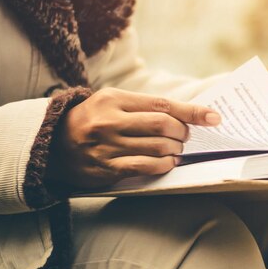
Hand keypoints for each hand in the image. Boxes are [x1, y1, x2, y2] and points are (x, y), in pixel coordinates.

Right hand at [46, 88, 220, 190]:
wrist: (52, 144)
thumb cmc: (94, 119)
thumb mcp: (114, 103)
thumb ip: (146, 107)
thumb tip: (188, 114)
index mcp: (115, 100)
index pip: (163, 105)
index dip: (193, 112)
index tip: (215, 117)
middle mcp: (110, 121)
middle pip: (164, 126)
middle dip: (183, 133)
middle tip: (185, 136)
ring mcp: (107, 146)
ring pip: (158, 148)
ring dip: (176, 150)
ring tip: (177, 149)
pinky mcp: (107, 168)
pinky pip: (145, 167)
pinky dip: (164, 165)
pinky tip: (168, 162)